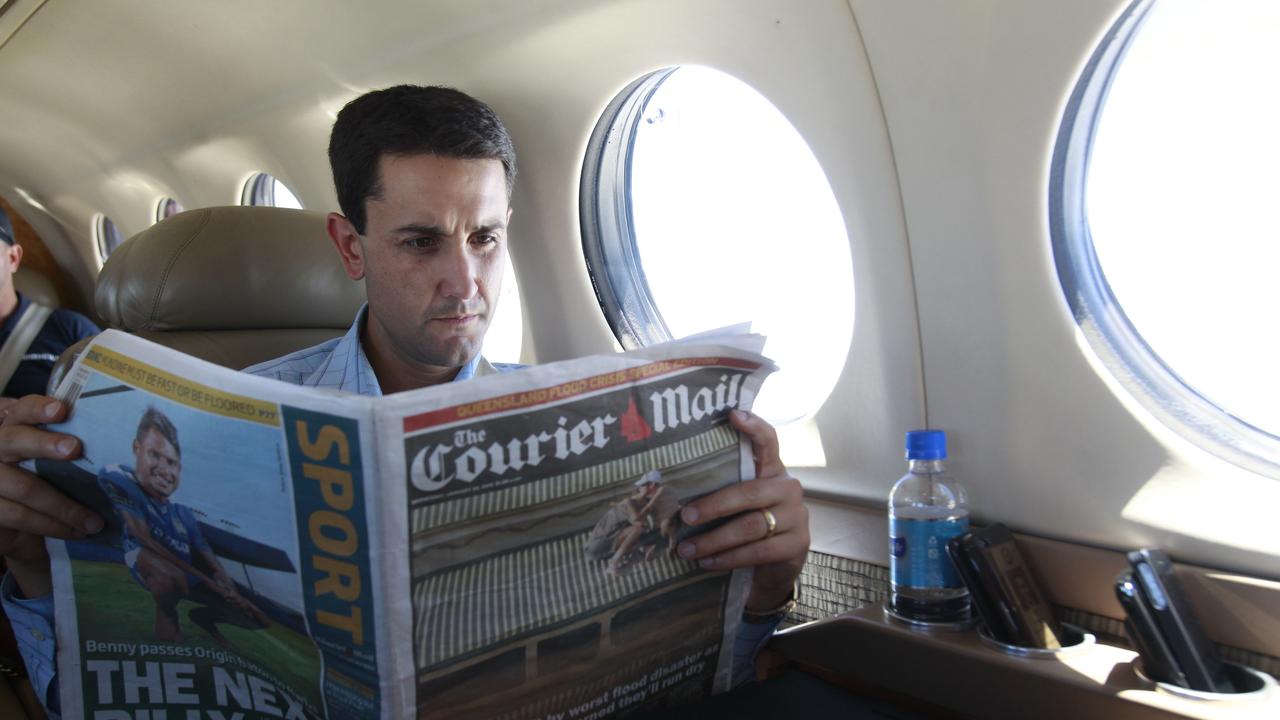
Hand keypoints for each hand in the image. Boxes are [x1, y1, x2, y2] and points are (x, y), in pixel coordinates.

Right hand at [0, 396, 102, 596]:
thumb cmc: (39, 481)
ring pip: (25, 487)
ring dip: (65, 506)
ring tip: (94, 521)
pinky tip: (75, 531)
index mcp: (11, 428)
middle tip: (74, 448)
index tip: (61, 409)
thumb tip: (114, 439)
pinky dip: (51, 525)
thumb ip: (66, 446)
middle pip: (13, 440)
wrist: (10, 524)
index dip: (37, 408)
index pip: (20, 410)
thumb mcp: (49, 460)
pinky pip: (19, 515)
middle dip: (44, 444)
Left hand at [676, 409, 808, 612]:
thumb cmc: (749, 524)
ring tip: (687, 549)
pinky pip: (758, 550)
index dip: (754, 427)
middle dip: (714, 506)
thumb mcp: (740, 503)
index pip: (768, 442)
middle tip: (686, 516)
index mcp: (772, 470)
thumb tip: (672, 487)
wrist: (778, 564)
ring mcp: (796, 516)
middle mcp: (788, 488)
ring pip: (751, 525)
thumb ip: (723, 487)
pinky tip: (708, 563)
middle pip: (749, 492)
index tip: (733, 414)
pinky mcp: (797, 543)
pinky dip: (729, 558)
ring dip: (714, 540)